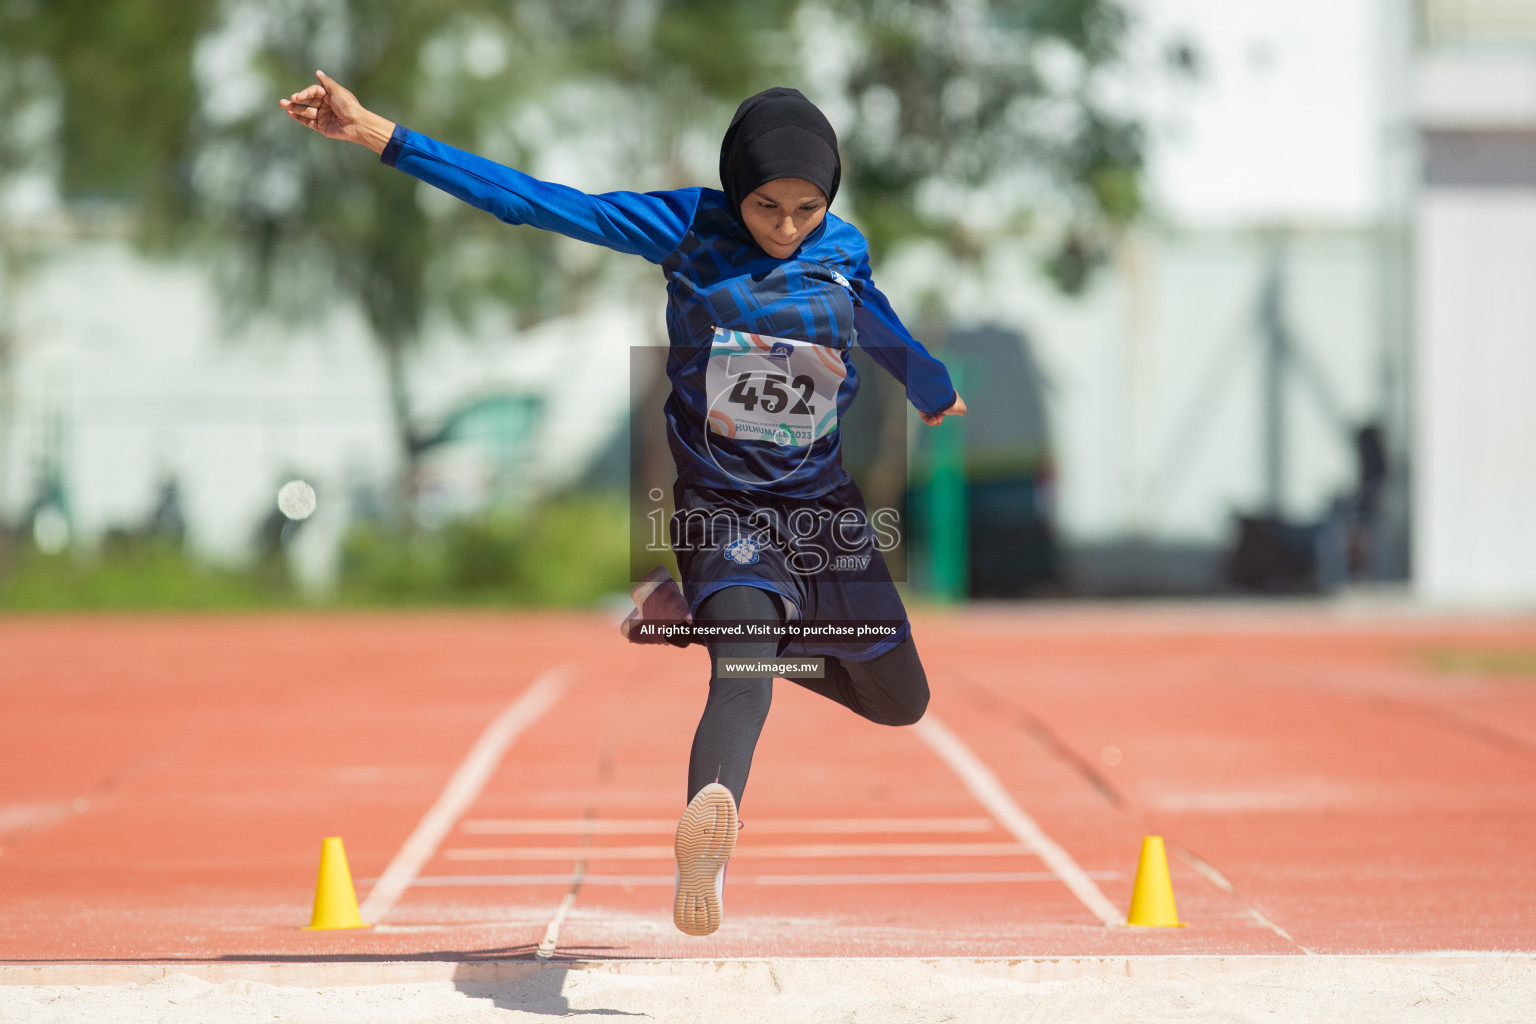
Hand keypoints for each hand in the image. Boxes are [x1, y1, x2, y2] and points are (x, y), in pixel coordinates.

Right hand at [279, 70, 395, 153]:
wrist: (357, 125)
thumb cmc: (349, 106)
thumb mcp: (337, 91)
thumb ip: (326, 82)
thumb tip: (318, 72)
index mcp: (329, 95)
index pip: (313, 91)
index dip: (305, 93)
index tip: (299, 96)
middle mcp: (325, 105)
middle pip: (307, 101)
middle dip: (296, 100)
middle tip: (285, 101)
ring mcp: (323, 116)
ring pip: (306, 111)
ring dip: (294, 108)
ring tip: (283, 104)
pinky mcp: (322, 126)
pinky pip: (308, 122)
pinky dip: (299, 118)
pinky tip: (290, 114)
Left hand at [921, 393, 966, 425]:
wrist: (939, 398)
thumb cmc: (951, 402)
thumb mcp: (961, 407)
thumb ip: (961, 410)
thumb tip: (961, 413)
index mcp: (946, 397)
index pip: (947, 406)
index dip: (949, 411)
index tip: (949, 412)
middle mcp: (936, 399)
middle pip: (939, 413)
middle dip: (940, 418)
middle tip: (939, 418)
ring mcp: (929, 403)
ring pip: (932, 416)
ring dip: (935, 421)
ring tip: (935, 419)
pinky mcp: (922, 407)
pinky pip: (925, 417)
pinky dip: (929, 421)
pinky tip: (933, 420)